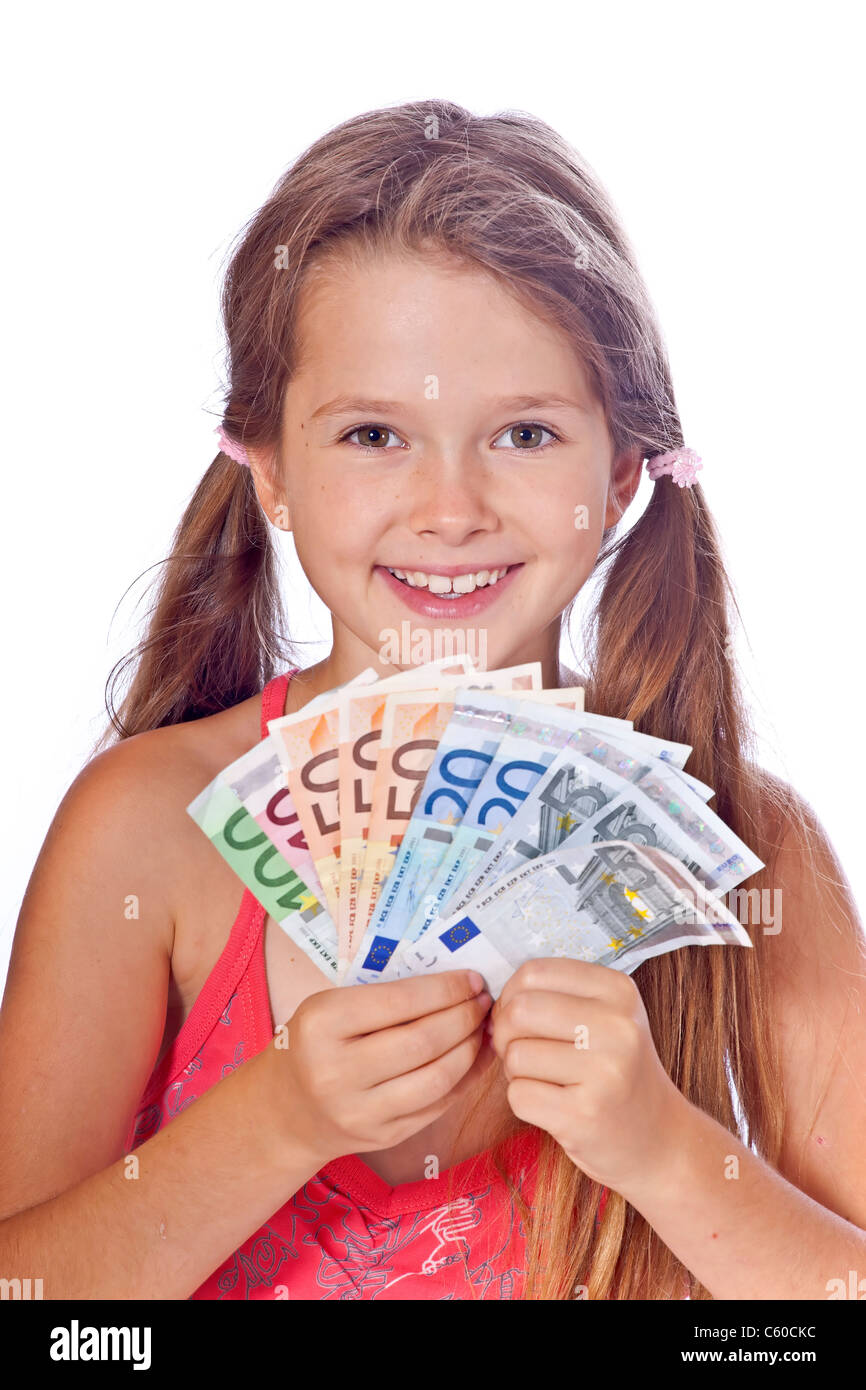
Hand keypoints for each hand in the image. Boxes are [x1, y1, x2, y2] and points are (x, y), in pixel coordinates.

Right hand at [269, 970, 495, 1167]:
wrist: (285, 1111)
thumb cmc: (315, 1043)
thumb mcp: (330, 1006)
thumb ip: (384, 997)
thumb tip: (457, 986)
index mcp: (322, 1024)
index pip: (399, 1001)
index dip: (445, 989)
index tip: (473, 980)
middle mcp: (337, 1072)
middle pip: (424, 1041)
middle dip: (464, 1017)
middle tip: (484, 1001)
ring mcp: (360, 1112)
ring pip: (438, 1078)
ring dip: (472, 1049)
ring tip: (482, 1028)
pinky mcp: (382, 1137)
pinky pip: (438, 1105)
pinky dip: (466, 1078)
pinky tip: (476, 1057)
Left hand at [487, 957, 686, 1195]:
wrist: (659, 1139)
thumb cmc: (618, 1071)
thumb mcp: (608, 1017)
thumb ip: (556, 995)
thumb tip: (491, 1001)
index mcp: (619, 991)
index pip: (535, 972)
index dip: (512, 994)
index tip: (519, 1016)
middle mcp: (618, 1027)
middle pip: (519, 1010)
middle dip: (505, 1032)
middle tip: (521, 1050)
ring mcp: (604, 1073)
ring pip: (516, 1055)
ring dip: (515, 1071)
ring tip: (544, 1079)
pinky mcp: (585, 1115)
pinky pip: (519, 1095)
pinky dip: (524, 1101)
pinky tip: (552, 1104)